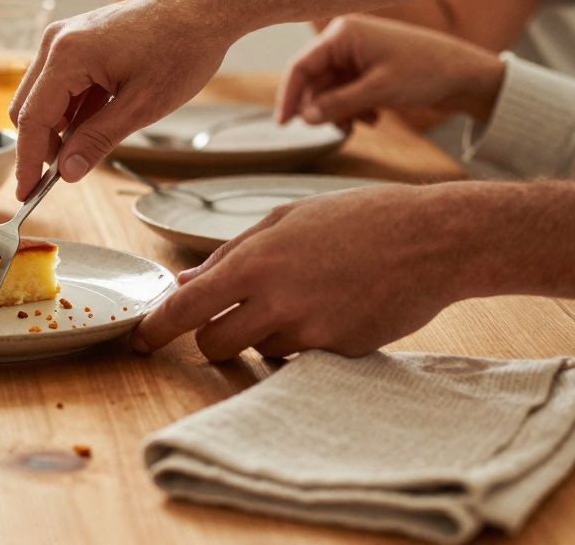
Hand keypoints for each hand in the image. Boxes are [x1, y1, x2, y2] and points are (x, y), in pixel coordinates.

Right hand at [9, 0, 237, 198]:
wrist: (206, 8)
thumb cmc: (181, 49)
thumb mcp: (141, 107)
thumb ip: (97, 140)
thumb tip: (67, 172)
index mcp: (67, 55)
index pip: (32, 119)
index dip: (28, 161)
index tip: (27, 194)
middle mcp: (57, 41)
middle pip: (28, 108)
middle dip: (43, 144)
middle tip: (67, 172)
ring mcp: (66, 37)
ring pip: (43, 96)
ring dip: (60, 126)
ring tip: (95, 141)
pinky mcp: (78, 38)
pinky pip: (60, 82)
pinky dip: (72, 108)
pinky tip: (100, 118)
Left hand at [131, 184, 478, 359]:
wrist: (434, 240)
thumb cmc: (358, 218)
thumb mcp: (285, 219)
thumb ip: (230, 253)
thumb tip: (185, 281)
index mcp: (255, 262)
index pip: (186, 308)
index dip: (156, 328)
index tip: (140, 339)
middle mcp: (276, 302)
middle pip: (213, 344)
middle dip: (211, 335)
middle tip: (229, 314)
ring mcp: (309, 332)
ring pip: (257, 351)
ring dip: (261, 334)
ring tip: (299, 296)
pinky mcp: (339, 353)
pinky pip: (299, 357)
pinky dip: (299, 340)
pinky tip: (327, 306)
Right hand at [277, 15, 505, 128]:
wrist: (466, 75)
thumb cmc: (425, 73)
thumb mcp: (378, 92)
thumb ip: (337, 105)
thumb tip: (304, 118)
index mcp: (343, 34)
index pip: (301, 66)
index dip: (289, 96)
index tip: (283, 124)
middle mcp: (345, 40)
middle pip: (314, 80)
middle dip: (322, 107)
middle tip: (338, 129)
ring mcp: (356, 54)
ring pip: (328, 89)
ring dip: (339, 111)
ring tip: (361, 124)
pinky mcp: (367, 67)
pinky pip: (344, 91)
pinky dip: (352, 108)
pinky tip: (373, 118)